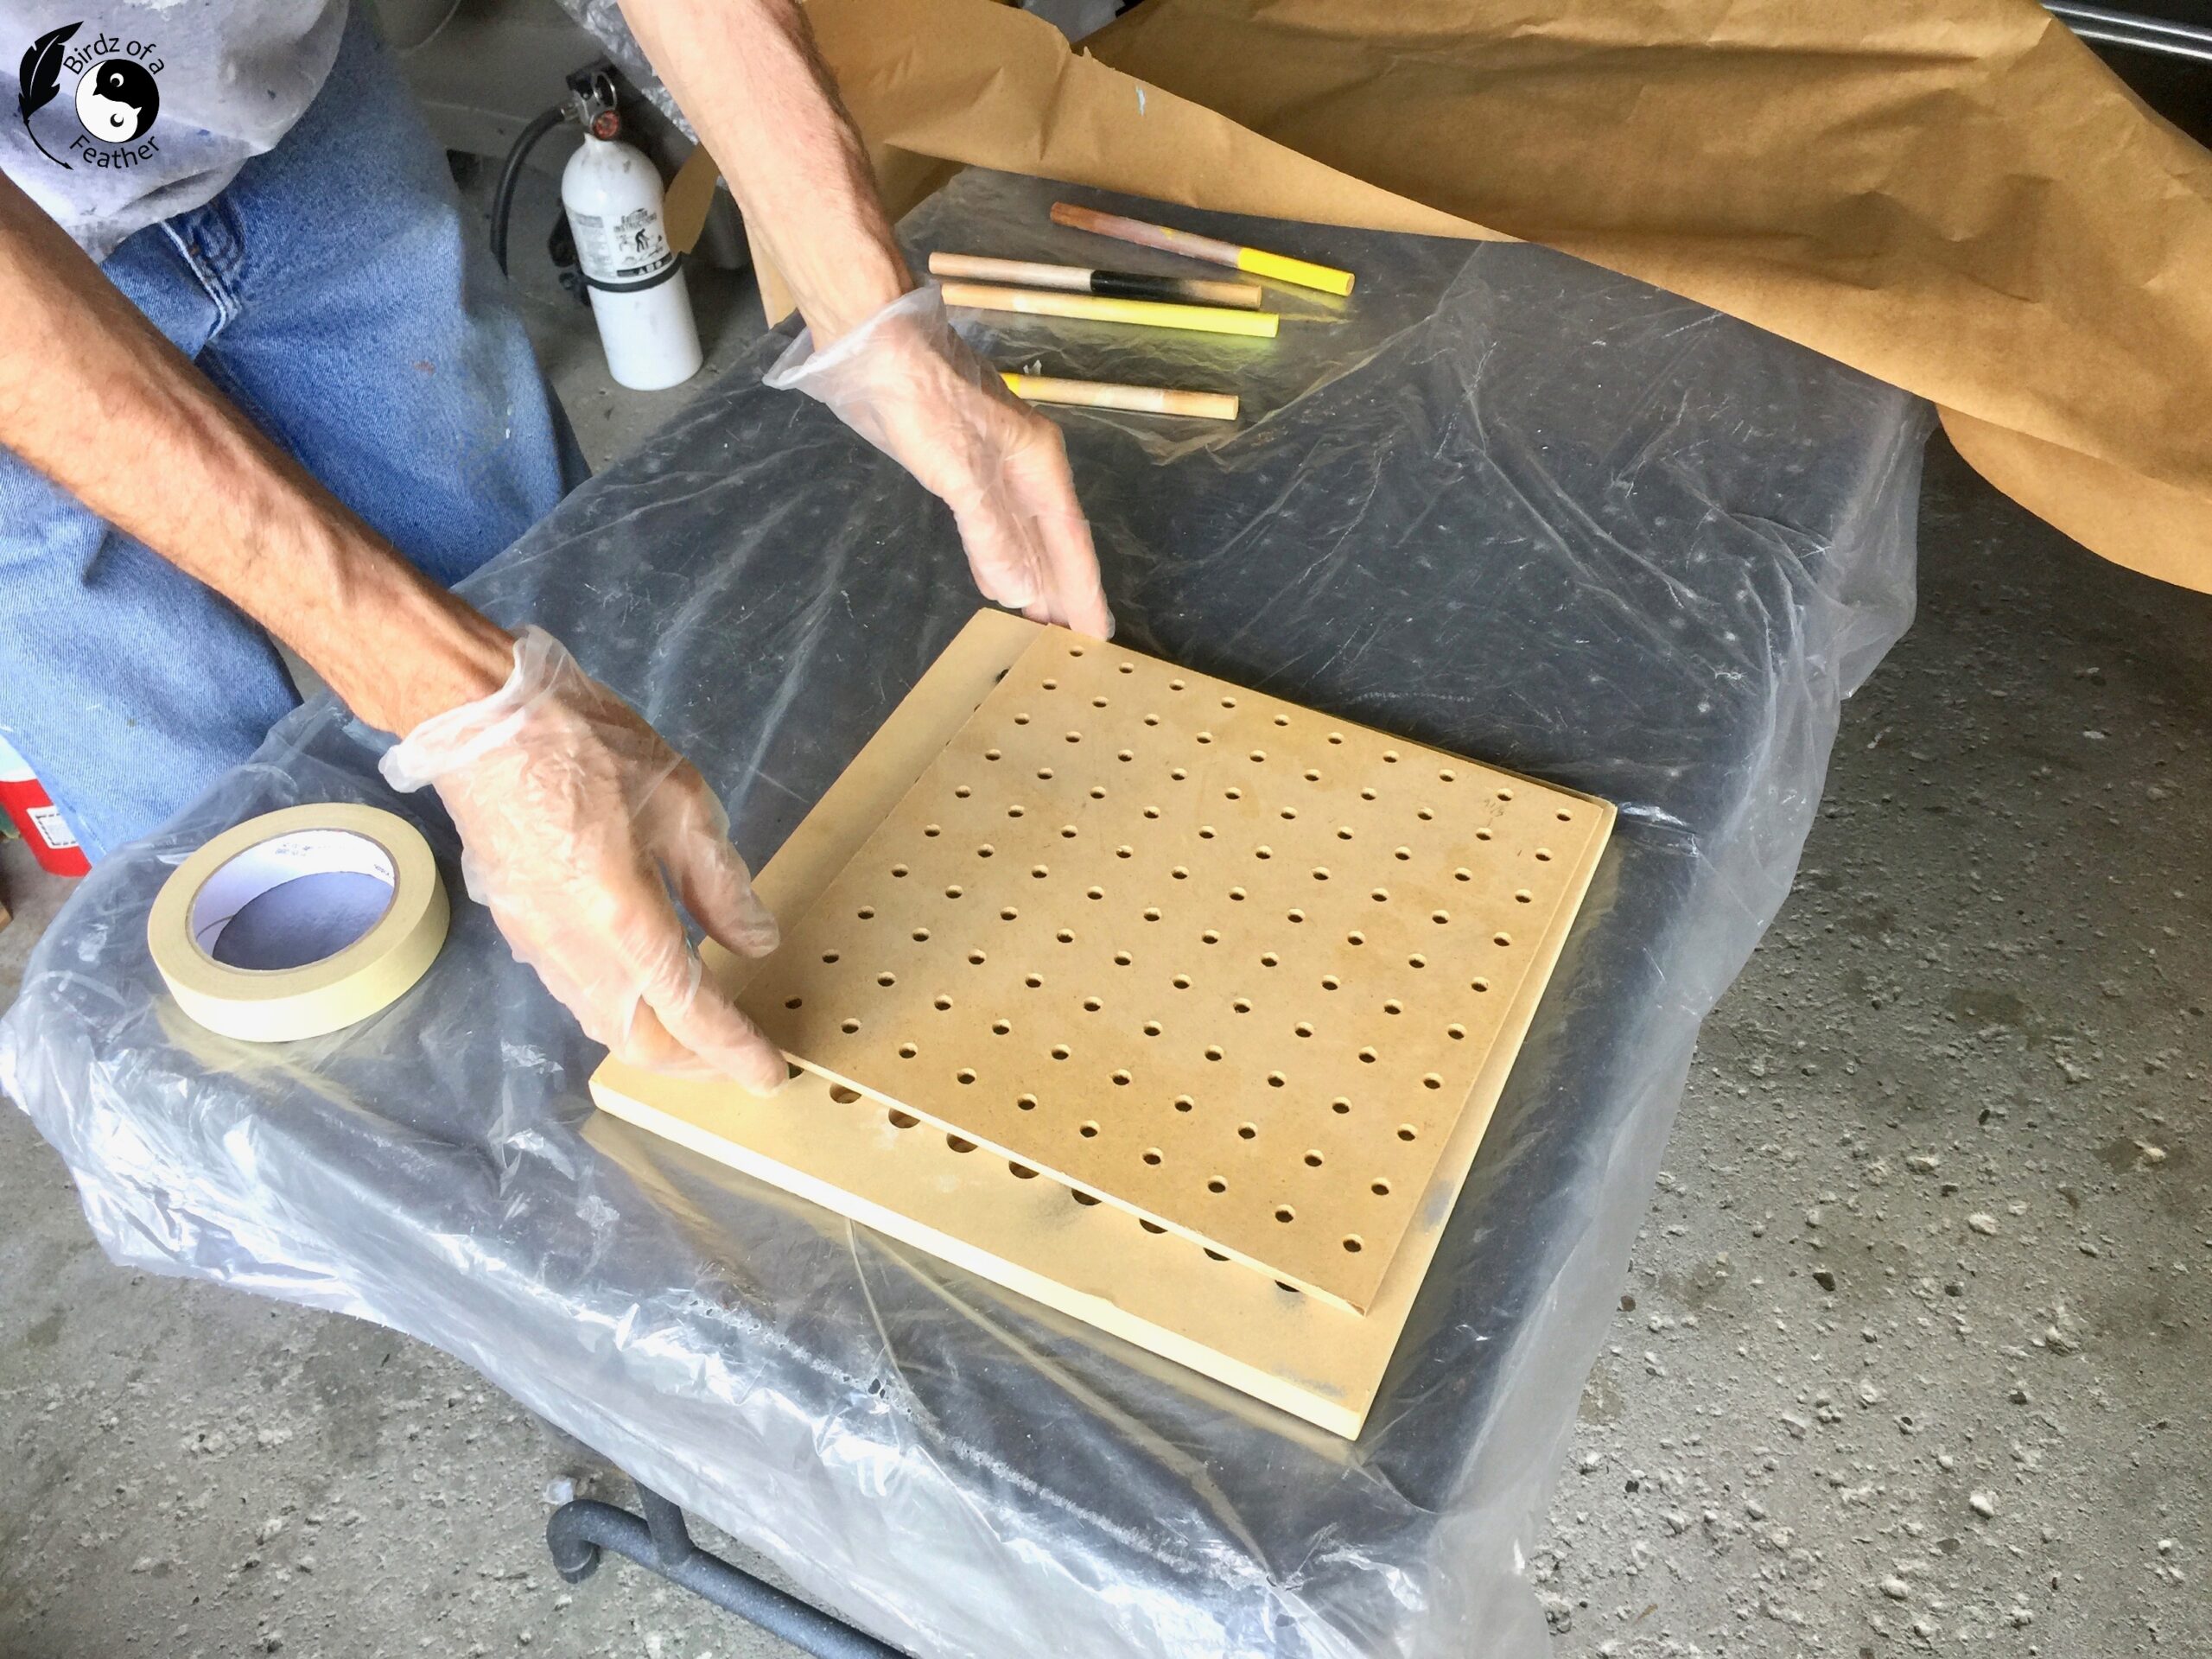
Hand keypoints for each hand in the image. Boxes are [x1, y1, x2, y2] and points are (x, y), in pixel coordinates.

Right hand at [379, 629, 787, 1092]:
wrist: (477, 722)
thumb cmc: (587, 746)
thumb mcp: (681, 801)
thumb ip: (720, 883)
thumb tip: (757, 943)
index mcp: (624, 922)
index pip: (691, 1012)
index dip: (734, 1050)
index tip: (769, 1074)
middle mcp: (575, 951)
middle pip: (640, 1040)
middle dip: (695, 1063)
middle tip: (740, 1059)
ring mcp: (538, 943)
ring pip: (603, 1023)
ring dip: (656, 1041)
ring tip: (702, 1033)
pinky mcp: (518, 925)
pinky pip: (577, 993)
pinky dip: (621, 1009)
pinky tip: (646, 987)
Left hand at [766, 286, 1112, 636]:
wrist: (874, 341)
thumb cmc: (921, 398)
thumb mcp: (959, 470)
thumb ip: (992, 533)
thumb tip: (1022, 593)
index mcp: (1037, 464)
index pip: (1070, 540)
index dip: (1083, 590)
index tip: (1096, 636)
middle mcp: (1025, 466)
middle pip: (1054, 541)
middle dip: (1065, 591)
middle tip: (1073, 645)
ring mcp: (994, 465)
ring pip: (1024, 534)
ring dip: (1034, 578)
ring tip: (1042, 624)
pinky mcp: (960, 464)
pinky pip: (992, 525)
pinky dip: (999, 556)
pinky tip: (996, 580)